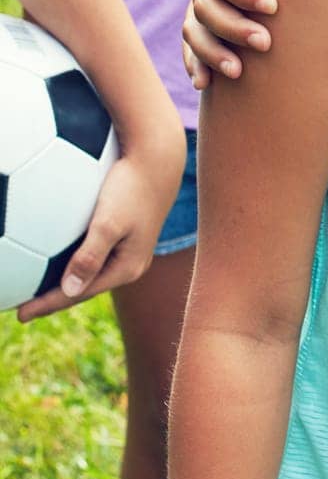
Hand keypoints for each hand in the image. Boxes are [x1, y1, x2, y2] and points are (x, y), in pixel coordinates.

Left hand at [16, 132, 185, 322]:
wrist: (158, 163)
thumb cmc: (130, 188)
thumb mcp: (108, 223)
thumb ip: (89, 257)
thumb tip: (68, 290)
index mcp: (127, 268)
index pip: (80, 294)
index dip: (47, 305)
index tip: (19, 315)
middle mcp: (130, 265)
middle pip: (85, 289)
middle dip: (53, 301)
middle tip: (20, 311)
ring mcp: (129, 253)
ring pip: (89, 276)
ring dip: (61, 285)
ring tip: (34, 292)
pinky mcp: (125, 239)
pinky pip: (92, 259)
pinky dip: (70, 266)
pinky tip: (55, 262)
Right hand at [182, 0, 306, 87]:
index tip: (273, 5)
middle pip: (204, 3)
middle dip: (232, 26)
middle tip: (266, 44)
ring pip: (195, 27)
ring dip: (212, 52)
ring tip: (239, 73)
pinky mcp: (215, 11)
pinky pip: (195, 39)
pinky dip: (197, 61)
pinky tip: (206, 84)